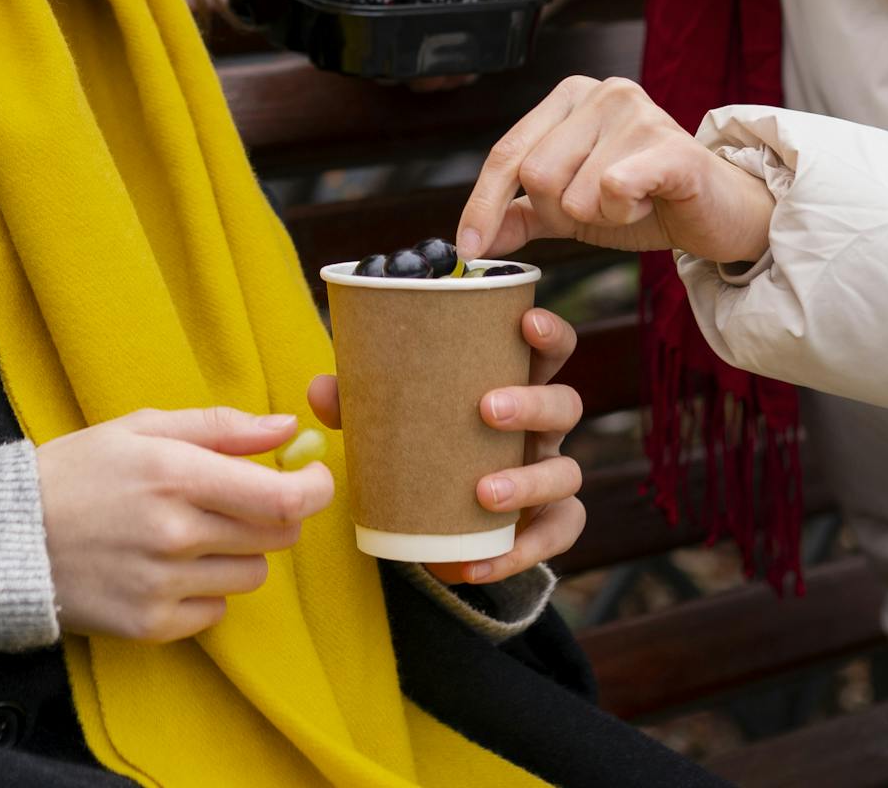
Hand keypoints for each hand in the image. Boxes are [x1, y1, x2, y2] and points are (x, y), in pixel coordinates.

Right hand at [35, 408, 334, 642]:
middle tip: (239, 500)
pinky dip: (207, 589)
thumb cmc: (81, 471)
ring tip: (193, 533)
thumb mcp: (145, 428)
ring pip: (252, 573)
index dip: (313, 490)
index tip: (314, 479)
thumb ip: (222, 427)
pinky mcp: (149, 625)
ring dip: (240, 552)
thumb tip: (287, 425)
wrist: (9, 539)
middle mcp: (175, 533)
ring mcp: (163, 584)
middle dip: (274, 514)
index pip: (281, 498)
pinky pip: (216, 610)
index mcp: (178, 475)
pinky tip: (169, 567)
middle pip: (276, 535)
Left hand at [307, 304, 584, 586]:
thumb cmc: (424, 443)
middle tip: (487, 409)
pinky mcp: (545, 526)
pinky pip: (555, 538)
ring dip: (529, 481)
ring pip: (567, 474)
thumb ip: (359, 401)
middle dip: (533, 403)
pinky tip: (475, 566)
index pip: (550, 348)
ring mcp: (548, 476)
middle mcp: (541, 428)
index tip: (526, 321)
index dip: (549, 332)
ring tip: (483, 493)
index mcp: (514, 383)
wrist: (438, 520)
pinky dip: (521, 554)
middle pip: (566, 404)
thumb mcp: (393, 419)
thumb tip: (320, 388)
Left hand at [456, 75, 776, 264]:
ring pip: (573, 193)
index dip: (483, 203)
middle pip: (536, 175)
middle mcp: (602, 92)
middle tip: (601, 208)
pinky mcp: (671, 147)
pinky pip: (613, 189)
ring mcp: (639, 113)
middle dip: (561, 212)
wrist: (718, 214)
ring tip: (632, 203)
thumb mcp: (572, 208)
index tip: (469, 249)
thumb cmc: (644, 202)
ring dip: (600, 216)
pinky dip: (624, 212)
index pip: (506, 152)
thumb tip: (471, 241)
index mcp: (570, 97)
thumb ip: (521, 215)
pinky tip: (648, 203)